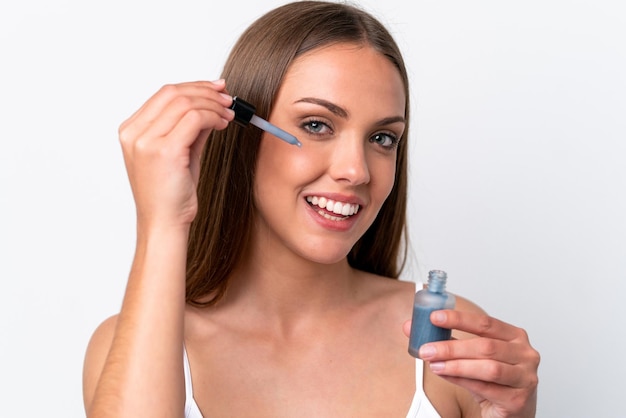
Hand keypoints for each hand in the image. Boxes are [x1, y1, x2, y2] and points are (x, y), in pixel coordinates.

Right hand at [118, 80, 233, 228]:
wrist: (164, 224)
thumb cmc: (170, 195)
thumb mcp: (180, 153)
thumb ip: (190, 128)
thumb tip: (210, 104)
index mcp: (131, 131)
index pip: (164, 94)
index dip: (193, 86)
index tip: (215, 88)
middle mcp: (134, 133)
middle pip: (173, 93)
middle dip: (206, 92)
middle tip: (227, 98)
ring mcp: (146, 141)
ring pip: (185, 103)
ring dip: (213, 104)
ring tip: (228, 113)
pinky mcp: (165, 151)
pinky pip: (195, 119)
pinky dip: (213, 116)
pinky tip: (223, 124)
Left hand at [404, 310, 539, 417]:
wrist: (512, 412)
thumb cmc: (492, 379)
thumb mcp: (473, 356)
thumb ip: (446, 340)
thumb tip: (410, 327)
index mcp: (514, 336)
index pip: (485, 323)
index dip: (459, 319)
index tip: (435, 317)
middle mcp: (525, 354)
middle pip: (485, 346)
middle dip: (451, 347)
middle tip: (427, 348)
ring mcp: (525, 378)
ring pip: (487, 368)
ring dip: (456, 365)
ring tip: (434, 364)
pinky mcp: (518, 399)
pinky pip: (485, 388)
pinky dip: (462, 380)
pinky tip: (446, 375)